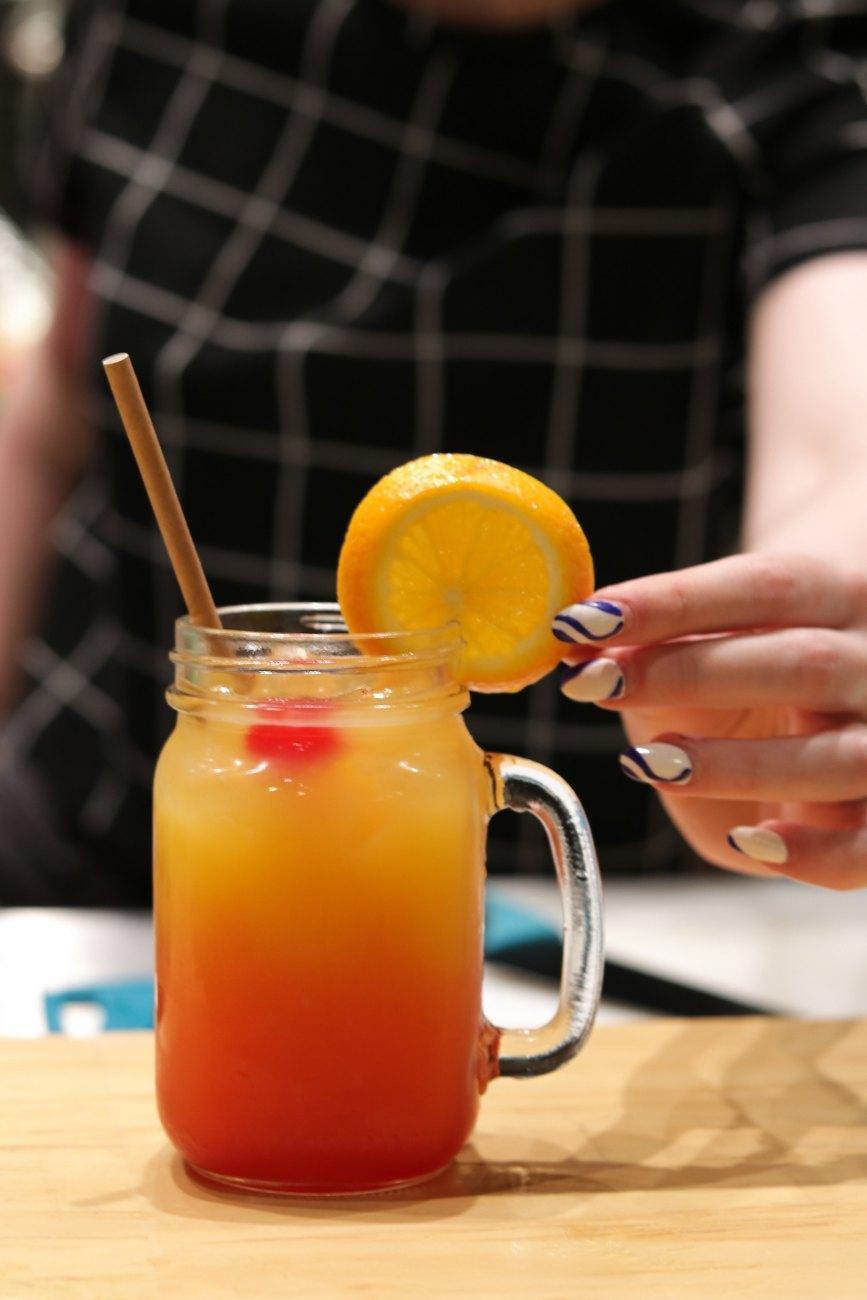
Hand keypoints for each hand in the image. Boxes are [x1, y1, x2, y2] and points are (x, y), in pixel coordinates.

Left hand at [553, 553, 866, 889]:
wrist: (847, 695)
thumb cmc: (759, 666)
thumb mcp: (706, 644)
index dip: (670, 602)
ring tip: (650, 765)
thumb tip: (577, 647)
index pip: (762, 586)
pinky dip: (812, 853)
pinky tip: (747, 842)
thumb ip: (653, 645)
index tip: (582, 621)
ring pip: (837, 756)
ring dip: (736, 766)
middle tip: (599, 686)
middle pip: (800, 662)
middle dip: (689, 674)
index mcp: (834, 595)